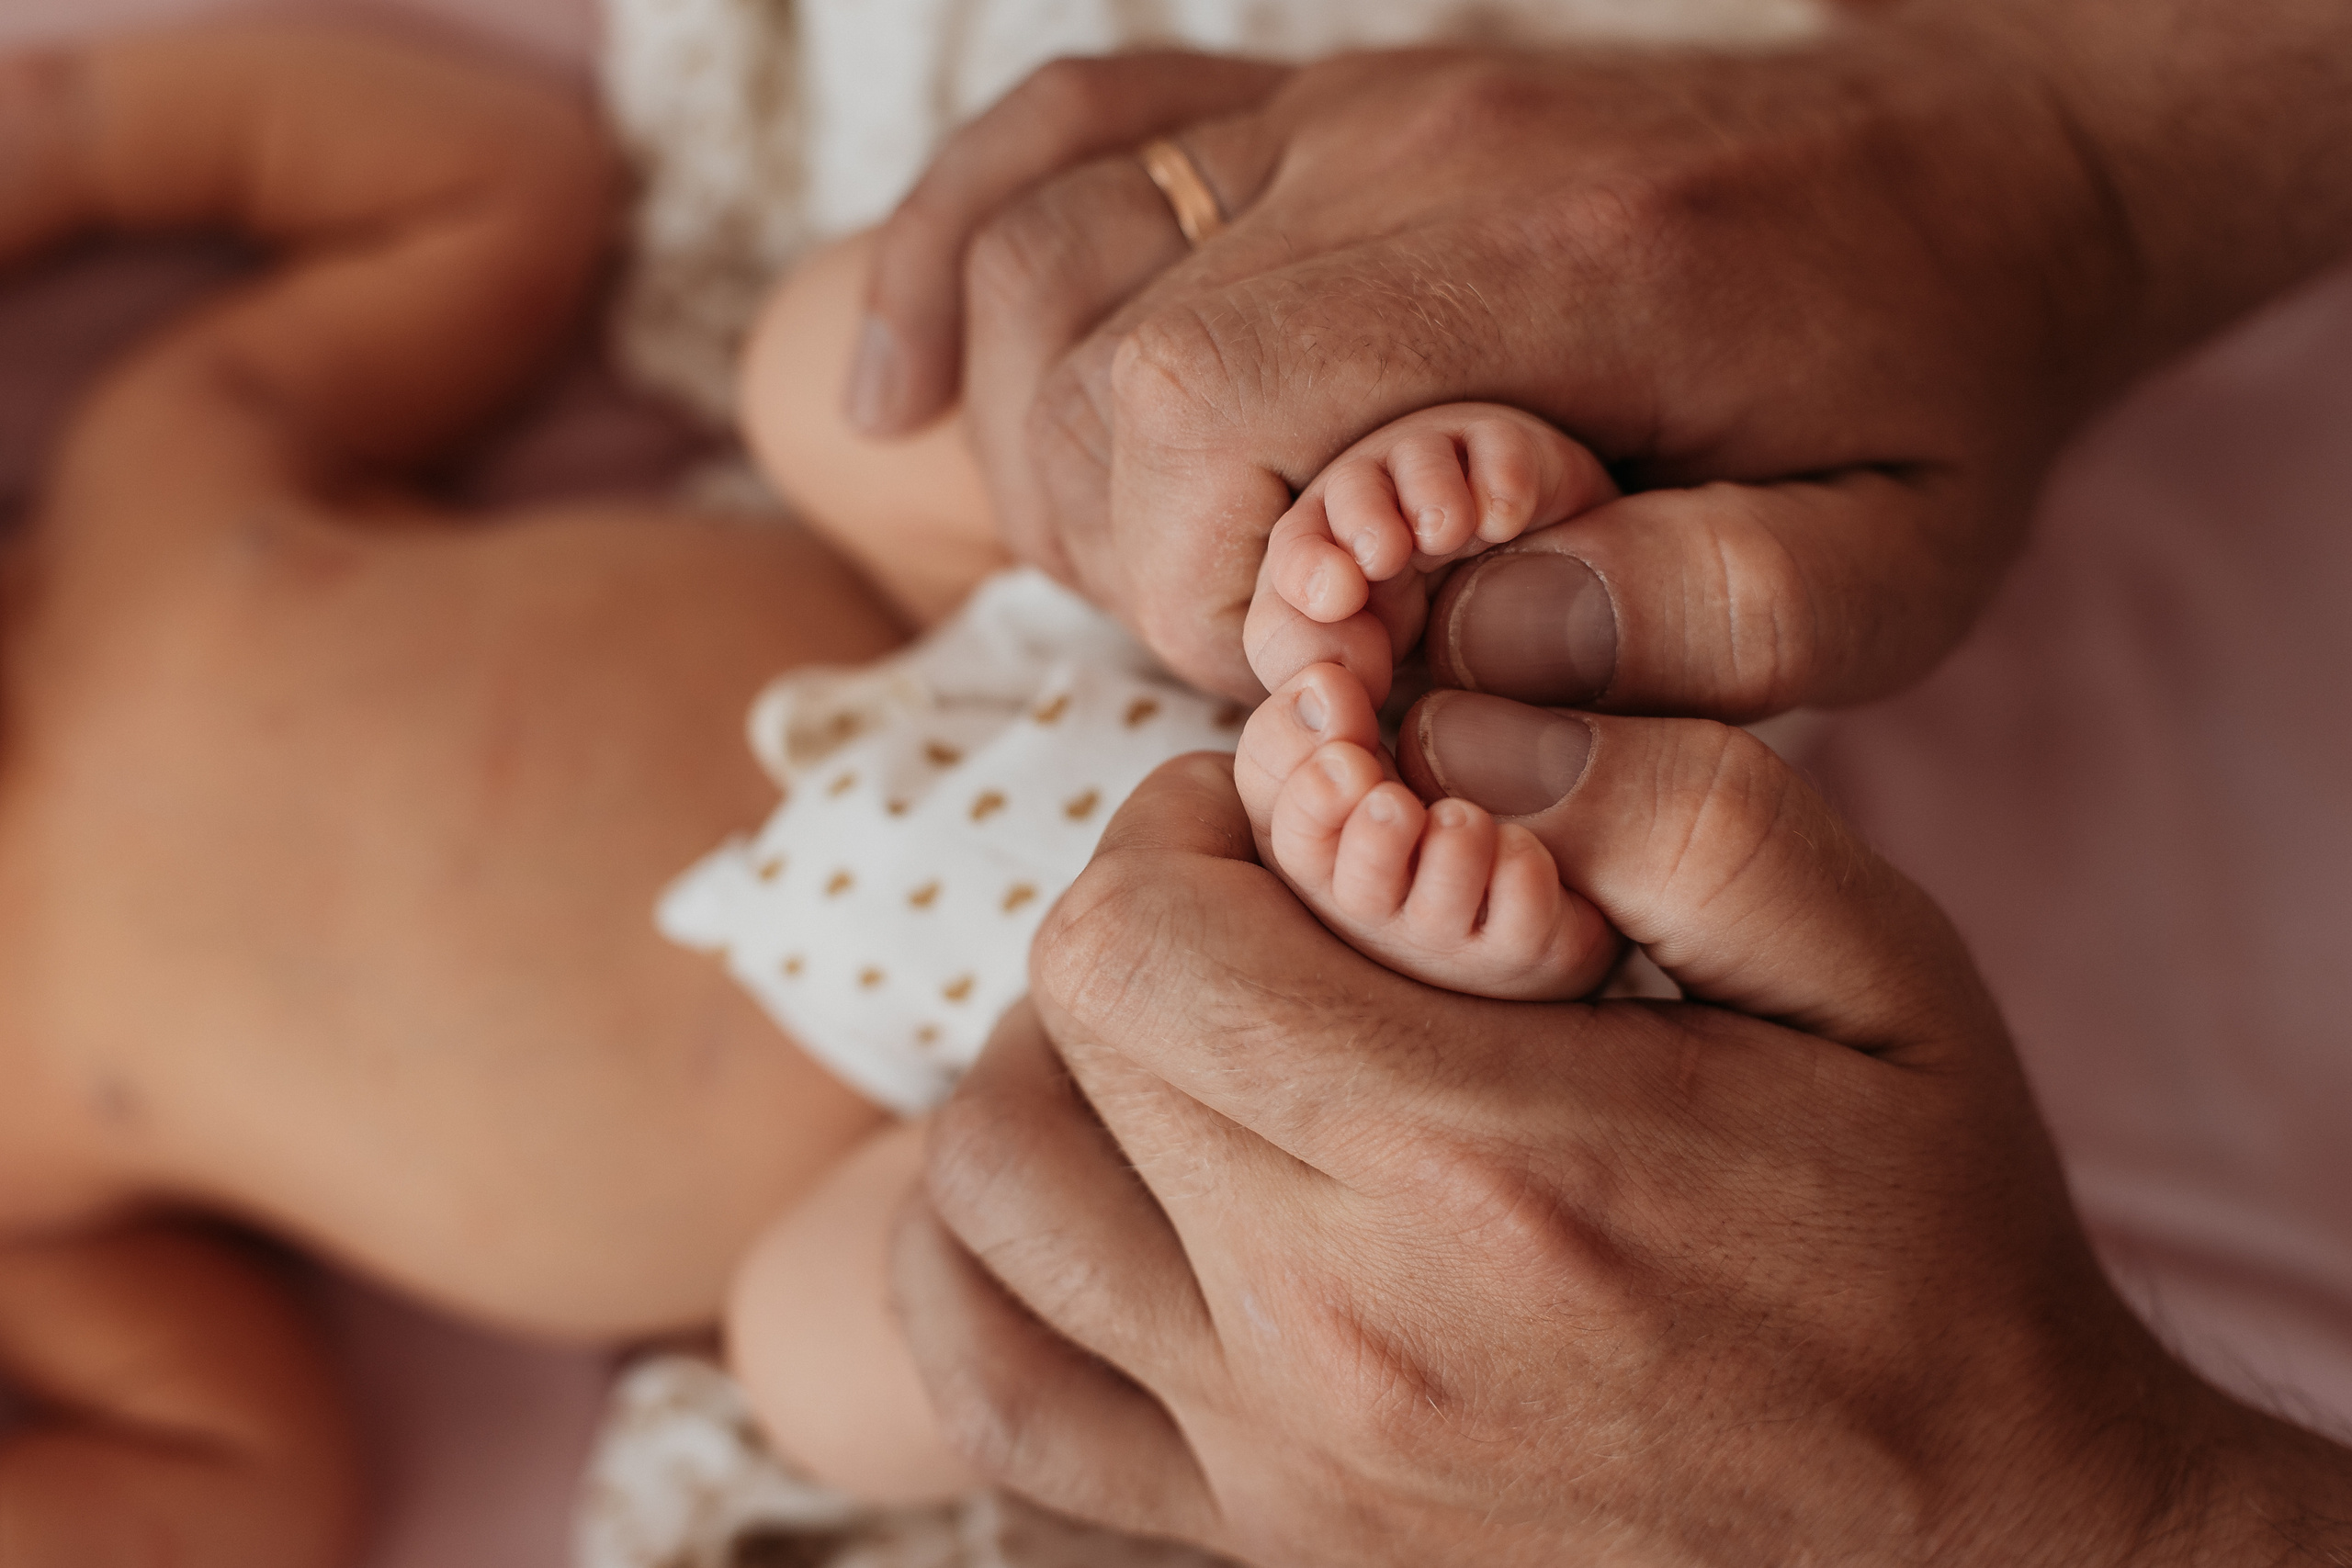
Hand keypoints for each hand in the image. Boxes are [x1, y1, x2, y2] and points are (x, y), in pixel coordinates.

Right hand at [853, 27, 2151, 701]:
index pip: (1207, 418)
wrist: (1977, 174)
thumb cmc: (1930, 400)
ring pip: (1044, 254)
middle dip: (1116, 554)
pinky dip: (946, 257)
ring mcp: (1343, 104)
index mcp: (1551, 269)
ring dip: (1038, 450)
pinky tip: (897, 389)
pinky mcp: (1312, 99)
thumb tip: (1446, 670)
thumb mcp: (1894, 571)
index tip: (1305, 688)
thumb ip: (1692, 632)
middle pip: (1096, 354)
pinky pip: (1059, 132)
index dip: (1191, 599)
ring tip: (1150, 567)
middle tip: (1252, 645)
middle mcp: (1410, 150)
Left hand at [893, 720, 2351, 1564]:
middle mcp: (1327, 1340)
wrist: (1976, 1553)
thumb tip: (1431, 714)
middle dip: (1144, 926)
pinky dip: (996, 1276)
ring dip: (1053, 1083)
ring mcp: (1270, 1478)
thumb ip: (1658, 798)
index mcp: (1473, 1168)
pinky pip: (996, 1399)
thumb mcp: (1874, 969)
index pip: (1133, 936)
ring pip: (978, 1213)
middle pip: (1054, 1045)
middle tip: (1273, 918)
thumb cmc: (1927, 1246)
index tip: (1301, 828)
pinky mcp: (1255, 1555)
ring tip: (1196, 1055)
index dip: (1189, 829)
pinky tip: (1115, 1212)